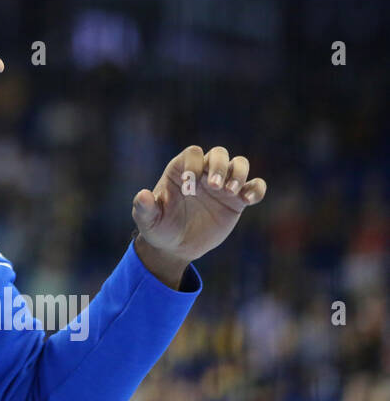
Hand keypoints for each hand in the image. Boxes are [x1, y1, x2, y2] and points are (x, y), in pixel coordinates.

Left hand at [132, 145, 267, 273]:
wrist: (176, 247)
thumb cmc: (159, 228)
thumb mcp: (147, 221)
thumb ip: (144, 208)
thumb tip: (143, 195)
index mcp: (180, 171)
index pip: (192, 153)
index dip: (194, 163)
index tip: (190, 183)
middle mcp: (203, 173)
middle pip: (219, 153)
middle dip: (219, 165)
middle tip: (215, 187)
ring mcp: (222, 185)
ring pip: (239, 164)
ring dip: (239, 173)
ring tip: (231, 192)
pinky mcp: (237, 201)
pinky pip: (255, 186)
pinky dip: (256, 189)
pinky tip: (248, 200)